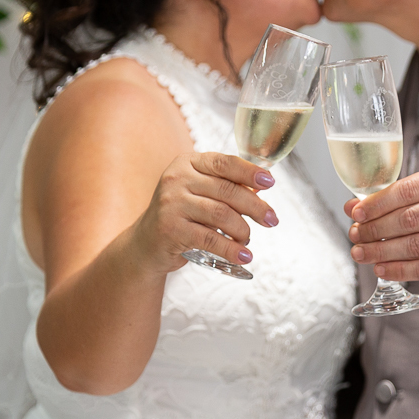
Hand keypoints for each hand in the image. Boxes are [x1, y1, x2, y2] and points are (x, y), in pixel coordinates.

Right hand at [133, 152, 277, 273]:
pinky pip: (209, 238)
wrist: (146, 243)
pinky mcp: (170, 229)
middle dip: (256, 207)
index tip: (270, 182)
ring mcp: (171, 203)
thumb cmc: (181, 215)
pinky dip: (231, 249)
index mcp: (187, 163)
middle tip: (272, 220)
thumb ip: (225, 186)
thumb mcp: (199, 193)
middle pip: (227, 190)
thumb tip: (261, 188)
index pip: (224, 163)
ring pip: (222, 214)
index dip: (250, 172)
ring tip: (247, 240)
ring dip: (243, 230)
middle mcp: (177, 179)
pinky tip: (243, 256)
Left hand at [345, 162, 418, 283]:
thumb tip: (352, 207)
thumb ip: (394, 195)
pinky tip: (382, 268)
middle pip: (409, 219)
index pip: (408, 189)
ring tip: (361, 253)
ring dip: (382, 252)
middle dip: (375, 229)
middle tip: (355, 235)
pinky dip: (399, 270)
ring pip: (415, 245)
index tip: (357, 214)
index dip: (377, 204)